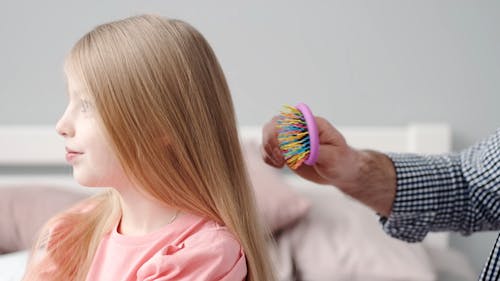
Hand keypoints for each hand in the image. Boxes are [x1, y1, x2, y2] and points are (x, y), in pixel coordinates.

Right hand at [260, 115, 396, 215]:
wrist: (340, 171)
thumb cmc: (341, 161)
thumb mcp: (333, 157)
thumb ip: (316, 150)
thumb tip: (298, 147)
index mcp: (312, 123)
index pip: (289, 119)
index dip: (282, 133)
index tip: (286, 152)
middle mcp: (298, 127)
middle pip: (274, 124)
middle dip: (271, 142)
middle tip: (281, 160)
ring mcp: (289, 137)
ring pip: (267, 134)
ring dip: (268, 151)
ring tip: (281, 164)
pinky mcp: (284, 148)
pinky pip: (266, 148)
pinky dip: (267, 157)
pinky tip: (279, 166)